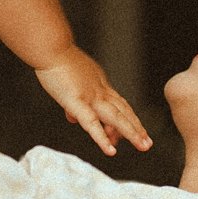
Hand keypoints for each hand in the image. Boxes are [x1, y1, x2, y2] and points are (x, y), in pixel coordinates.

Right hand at [34, 46, 153, 157]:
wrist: (50, 47)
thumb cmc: (53, 58)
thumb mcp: (68, 79)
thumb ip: (72, 99)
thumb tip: (73, 118)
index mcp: (98, 83)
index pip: (117, 103)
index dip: (126, 118)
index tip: (131, 131)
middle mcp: (100, 89)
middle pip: (123, 110)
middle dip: (136, 127)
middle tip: (147, 142)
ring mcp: (91, 96)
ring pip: (117, 117)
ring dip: (132, 132)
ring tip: (143, 146)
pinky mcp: (77, 101)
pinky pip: (92, 124)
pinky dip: (102, 138)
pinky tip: (111, 151)